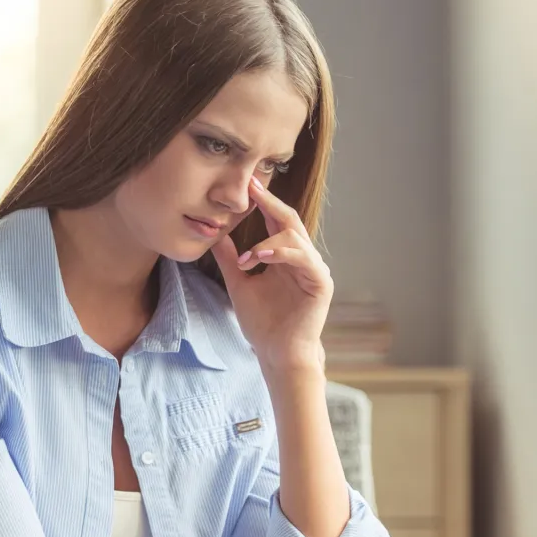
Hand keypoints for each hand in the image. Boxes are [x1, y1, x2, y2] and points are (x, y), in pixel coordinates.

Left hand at [211, 176, 332, 372]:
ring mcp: (313, 269)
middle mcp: (302, 258)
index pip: (275, 221)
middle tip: (252, 186)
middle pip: (290, 220)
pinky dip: (282, 254)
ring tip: (248, 256)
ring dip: (269, 240)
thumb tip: (215, 234)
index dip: (263, 202)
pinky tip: (261, 257)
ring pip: (296, 237)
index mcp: (285, 256)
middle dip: (270, 202)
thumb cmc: (262, 322)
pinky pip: (304, 259)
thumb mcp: (239, 283)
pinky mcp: (321, 283)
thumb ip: (230, 259)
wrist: (276, 353)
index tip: (247, 183)